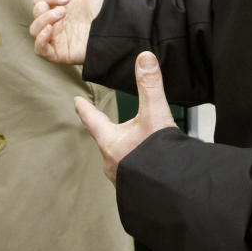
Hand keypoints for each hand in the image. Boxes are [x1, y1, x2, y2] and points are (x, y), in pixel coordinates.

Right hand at [30, 0, 103, 63]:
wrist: (114, 30)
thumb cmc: (103, 11)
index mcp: (59, 8)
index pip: (39, 0)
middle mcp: (55, 23)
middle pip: (35, 14)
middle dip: (44, 8)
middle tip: (64, 8)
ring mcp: (56, 38)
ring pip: (34, 30)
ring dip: (43, 20)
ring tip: (61, 16)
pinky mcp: (59, 53)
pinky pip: (40, 50)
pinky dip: (41, 40)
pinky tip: (51, 30)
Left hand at [75, 51, 176, 183]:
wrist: (175, 192)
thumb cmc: (159, 158)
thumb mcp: (155, 114)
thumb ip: (150, 85)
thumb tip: (145, 58)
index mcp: (111, 142)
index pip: (92, 120)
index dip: (85, 109)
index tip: (76, 102)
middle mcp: (112, 162)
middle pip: (106, 140)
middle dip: (107, 130)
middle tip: (105, 123)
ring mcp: (123, 178)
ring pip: (118, 158)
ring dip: (124, 149)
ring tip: (133, 145)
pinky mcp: (137, 188)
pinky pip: (132, 172)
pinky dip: (136, 163)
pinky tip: (147, 163)